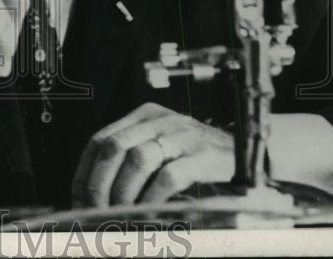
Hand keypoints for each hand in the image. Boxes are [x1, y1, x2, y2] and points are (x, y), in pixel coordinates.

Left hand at [71, 102, 233, 206]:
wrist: (255, 158)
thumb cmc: (203, 163)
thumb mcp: (164, 154)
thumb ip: (133, 166)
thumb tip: (94, 198)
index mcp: (145, 116)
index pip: (100, 139)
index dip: (84, 172)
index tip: (77, 200)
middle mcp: (161, 120)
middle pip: (113, 147)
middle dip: (98, 184)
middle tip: (94, 212)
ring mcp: (184, 135)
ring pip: (137, 159)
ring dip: (122, 193)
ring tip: (118, 215)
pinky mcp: (205, 156)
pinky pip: (169, 176)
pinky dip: (152, 198)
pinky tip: (147, 214)